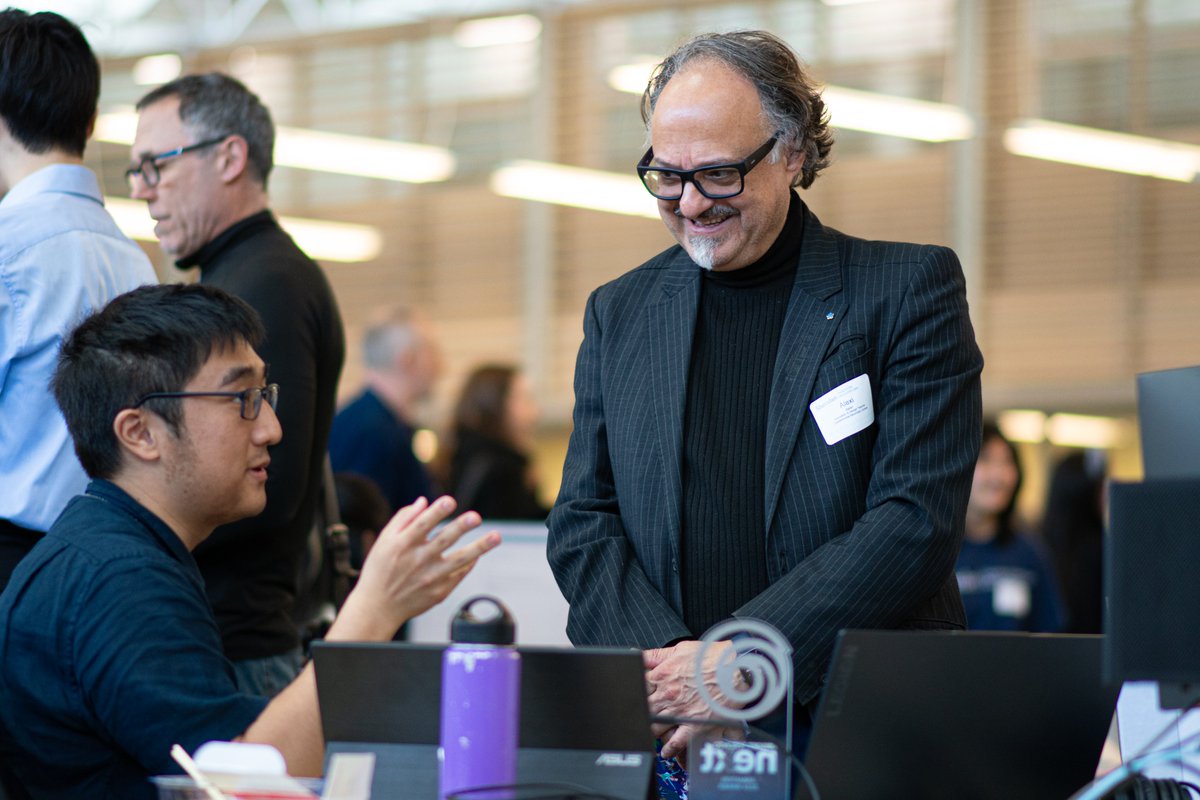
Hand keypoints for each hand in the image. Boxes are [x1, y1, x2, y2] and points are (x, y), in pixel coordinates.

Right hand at [335, 496, 500, 638]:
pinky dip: (470, 562)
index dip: (437, 511)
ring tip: (496, 537)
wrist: (378, 606)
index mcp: (402, 544)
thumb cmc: (380, 568)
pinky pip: (460, 573)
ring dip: (480, 547)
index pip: (423, 524)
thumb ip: (403, 519)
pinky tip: (478, 554)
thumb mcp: (384, 541)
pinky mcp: (440, 591)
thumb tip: (424, 501)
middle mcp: (418, 560)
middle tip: (476, 517)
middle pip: (444, 540)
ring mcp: (431, 577)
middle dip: (461, 527)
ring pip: (460, 559)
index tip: (450, 501)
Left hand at [643, 640, 745, 760]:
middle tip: (644, 717)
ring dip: (652, 731)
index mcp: (661, 676)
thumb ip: (656, 655)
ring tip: (653, 733)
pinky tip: (666, 752)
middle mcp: (667, 695)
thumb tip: (636, 655)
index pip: (638, 688)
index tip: (636, 698)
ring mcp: (680, 711)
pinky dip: (669, 749)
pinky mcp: (695, 724)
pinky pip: (677, 742)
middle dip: (643, 713)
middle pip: (644, 710)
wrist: (737, 667)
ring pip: (655, 727)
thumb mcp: (680, 649)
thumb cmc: (712, 657)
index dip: (636, 694)